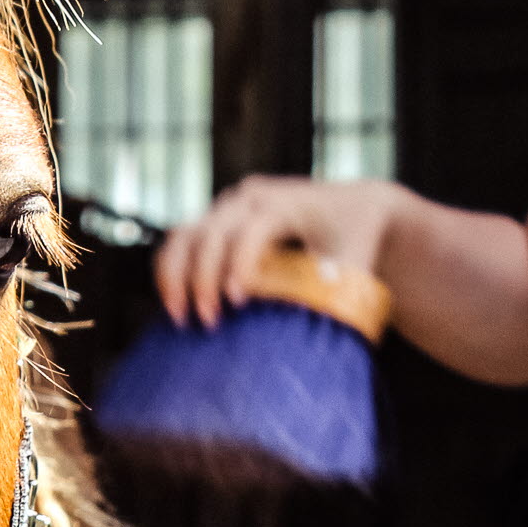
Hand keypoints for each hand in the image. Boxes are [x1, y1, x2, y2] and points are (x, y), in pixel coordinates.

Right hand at [155, 175, 400, 327]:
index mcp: (283, 202)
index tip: (238, 303)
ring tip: (179, 317)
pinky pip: (179, 242)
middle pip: (208, 233)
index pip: (250, 230)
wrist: (351, 208)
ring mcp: (226, 207)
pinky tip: (175, 304)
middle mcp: (248, 198)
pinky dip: (171, 272)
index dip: (239, 265)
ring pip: (183, 235)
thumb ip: (335, 290)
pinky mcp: (214, 220)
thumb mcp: (355, 263)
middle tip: (207, 322)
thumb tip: (313, 328)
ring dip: (173, 276)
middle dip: (201, 279)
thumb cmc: (356, 239)